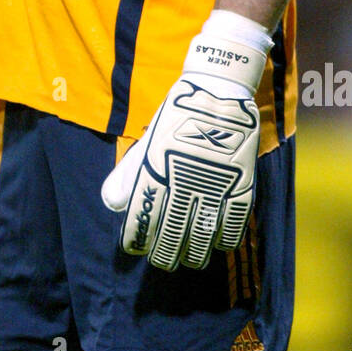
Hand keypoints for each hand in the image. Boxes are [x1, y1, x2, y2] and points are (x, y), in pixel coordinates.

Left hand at [101, 17, 269, 270]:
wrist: (218, 89)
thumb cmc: (177, 115)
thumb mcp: (148, 140)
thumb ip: (129, 173)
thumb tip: (111, 203)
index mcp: (157, 168)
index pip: (142, 217)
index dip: (136, 239)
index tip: (133, 248)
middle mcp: (184, 180)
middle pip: (172, 233)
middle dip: (164, 254)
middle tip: (162, 261)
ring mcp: (215, 182)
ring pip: (202, 234)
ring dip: (194, 254)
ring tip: (189, 260)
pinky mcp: (240, 181)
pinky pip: (234, 222)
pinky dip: (224, 238)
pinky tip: (217, 243)